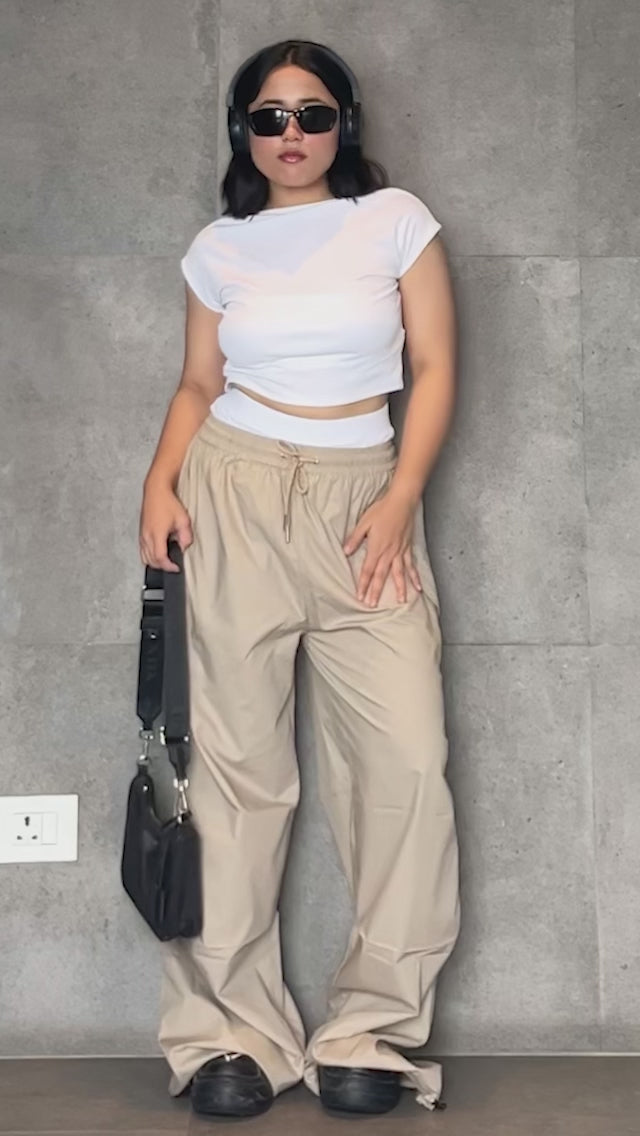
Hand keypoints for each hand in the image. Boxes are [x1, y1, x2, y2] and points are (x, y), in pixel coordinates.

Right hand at [139, 478, 192, 571]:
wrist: (155, 491)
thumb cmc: (168, 503)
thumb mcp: (183, 519)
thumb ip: (185, 536)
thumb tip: (183, 548)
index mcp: (156, 534)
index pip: (160, 558)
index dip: (169, 566)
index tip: (177, 568)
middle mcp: (146, 537)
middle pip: (151, 561)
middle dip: (163, 566)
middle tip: (173, 565)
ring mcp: (142, 535)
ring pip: (145, 557)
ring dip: (155, 563)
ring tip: (167, 561)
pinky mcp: (141, 533)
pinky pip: (142, 551)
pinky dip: (149, 556)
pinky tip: (158, 553)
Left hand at [342, 487, 422, 606]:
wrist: (401, 502)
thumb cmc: (381, 510)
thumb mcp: (363, 523)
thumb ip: (355, 539)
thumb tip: (346, 552)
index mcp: (376, 548)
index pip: (368, 570)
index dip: (363, 584)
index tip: (361, 596)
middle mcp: (389, 553)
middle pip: (381, 576)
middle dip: (376, 591)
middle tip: (373, 605)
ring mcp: (400, 552)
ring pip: (398, 574)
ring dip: (399, 589)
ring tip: (400, 601)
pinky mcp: (408, 548)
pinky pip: (411, 566)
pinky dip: (414, 577)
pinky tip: (418, 588)